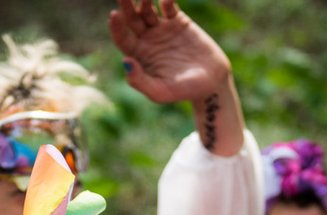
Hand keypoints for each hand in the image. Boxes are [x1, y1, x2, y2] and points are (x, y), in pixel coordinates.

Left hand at [108, 0, 231, 103]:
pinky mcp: (178, 21)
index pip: (122, 38)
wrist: (212, 82)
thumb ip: (141, 81)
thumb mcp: (161, 92)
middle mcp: (146, 39)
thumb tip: (125, 62)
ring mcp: (161, 28)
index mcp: (138, 56)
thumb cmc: (184, 91)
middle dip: (126, 6)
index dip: (117, 27)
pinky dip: (165, 0)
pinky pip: (168, 6)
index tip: (114, 15)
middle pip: (131, 19)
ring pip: (147, 9)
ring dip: (144, 0)